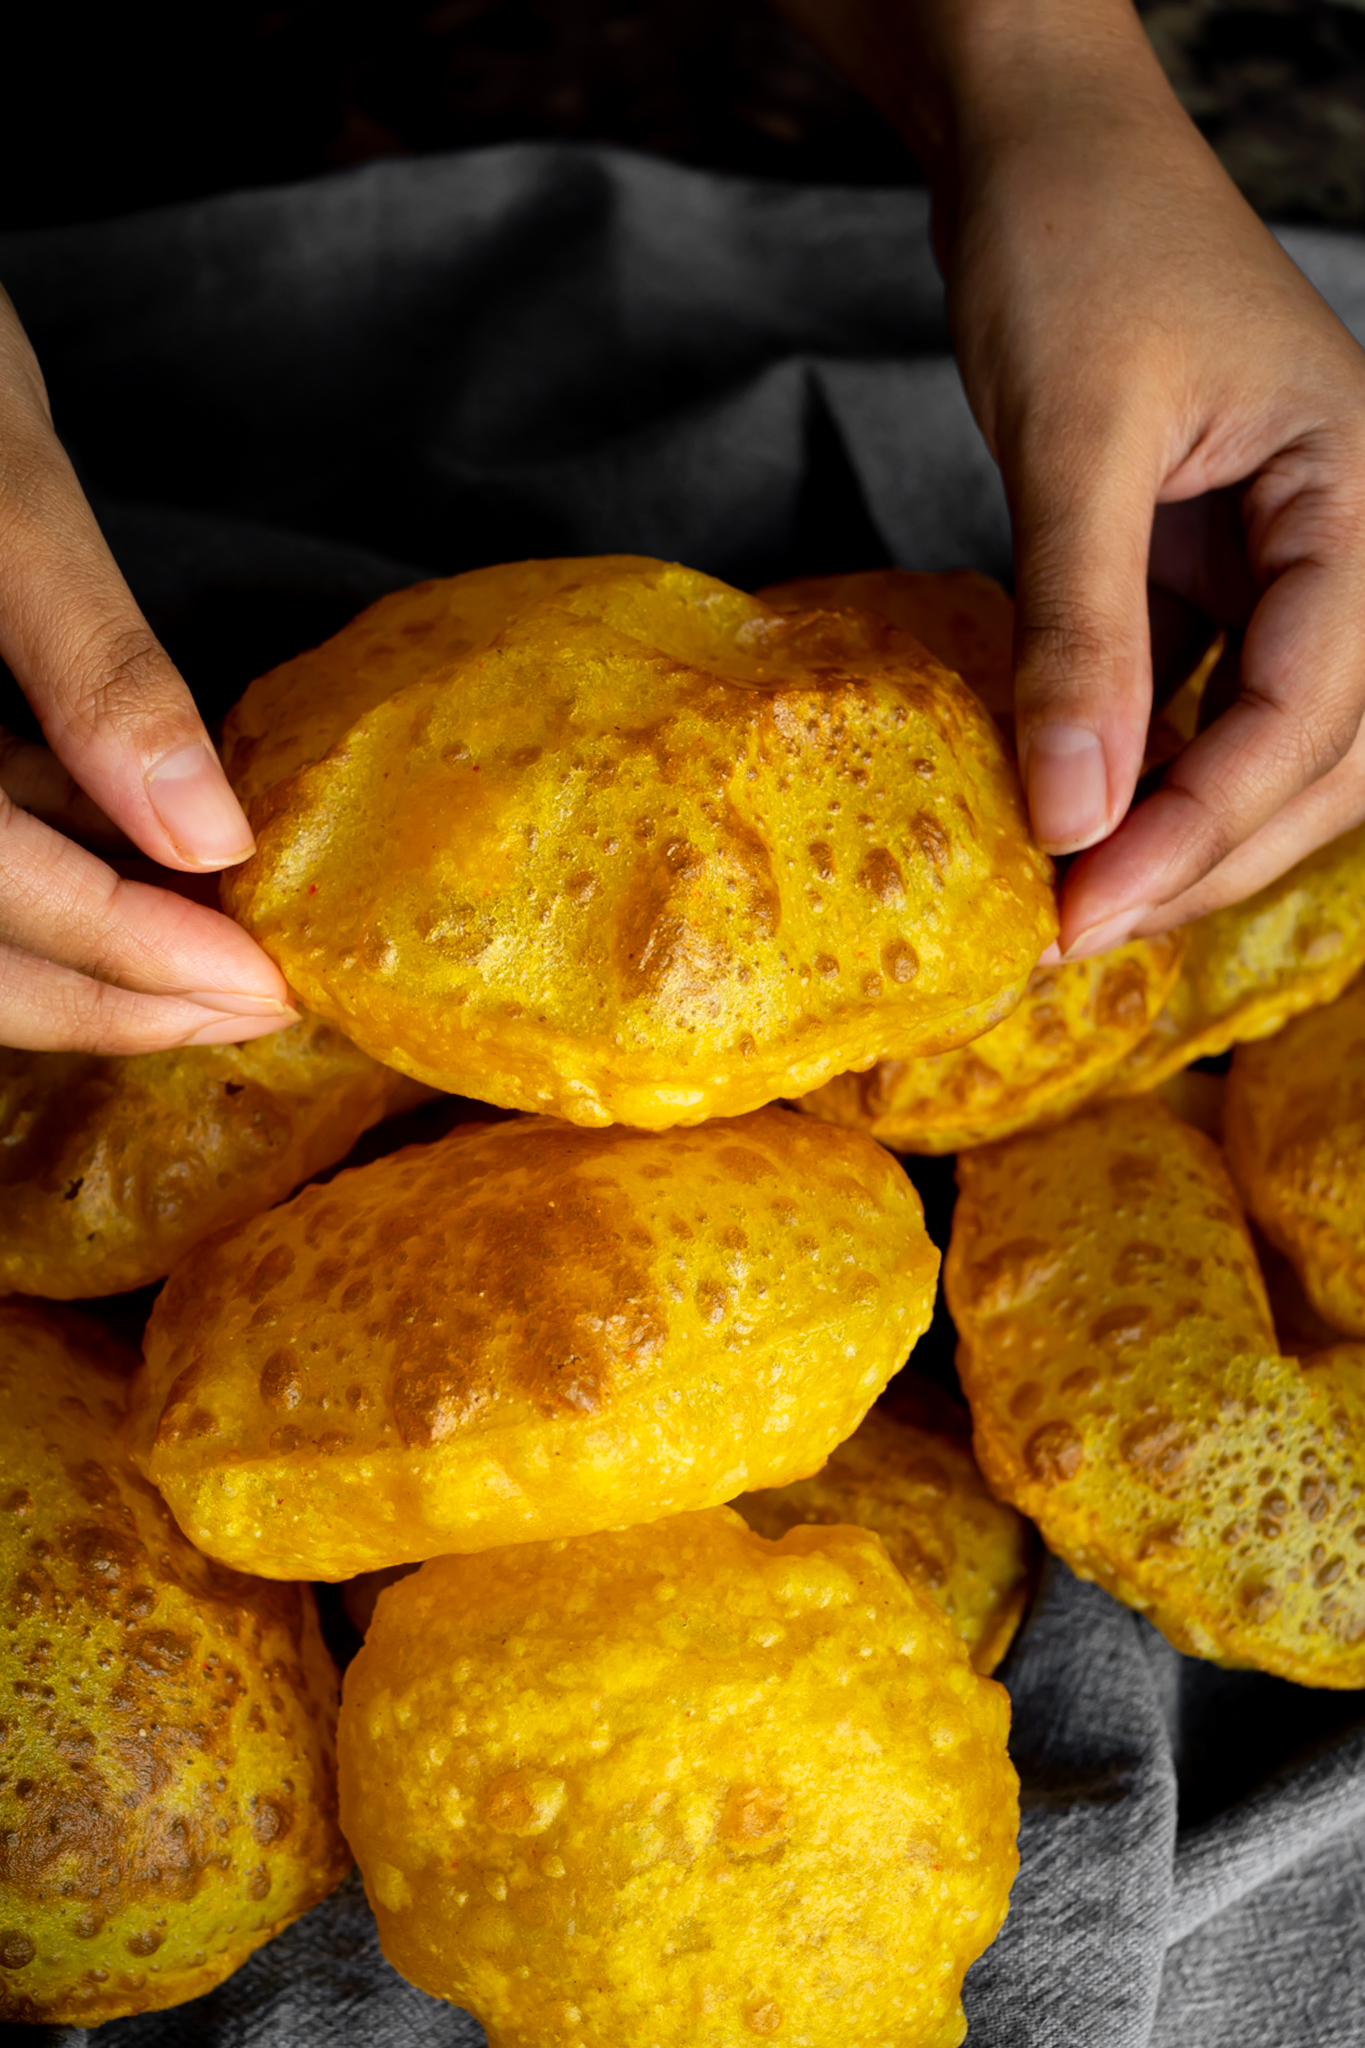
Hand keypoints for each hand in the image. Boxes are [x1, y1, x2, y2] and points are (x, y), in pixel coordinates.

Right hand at [0, 285, 296, 1050]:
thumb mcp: (6, 499)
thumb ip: (97, 671)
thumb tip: (206, 838)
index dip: (125, 953)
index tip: (258, 984)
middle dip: (116, 992)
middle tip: (256, 1005)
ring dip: (95, 942)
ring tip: (227, 949)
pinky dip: (60, 859)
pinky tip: (153, 857)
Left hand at [774, 0, 1364, 953]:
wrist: (1040, 149)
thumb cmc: (1075, 244)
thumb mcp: (1073, 442)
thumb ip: (1080, 630)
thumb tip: (1071, 815)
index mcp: (1364, 497)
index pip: (1313, 707)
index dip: (1204, 826)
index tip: (1089, 906)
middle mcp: (1349, 539)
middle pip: (1317, 750)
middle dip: (1205, 850)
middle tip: (1079, 927)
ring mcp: (1284, 556)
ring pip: (1270, 737)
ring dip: (1183, 823)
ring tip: (1077, 892)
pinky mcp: (1210, 565)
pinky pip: (1204, 692)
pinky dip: (1149, 761)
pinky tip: (1081, 806)